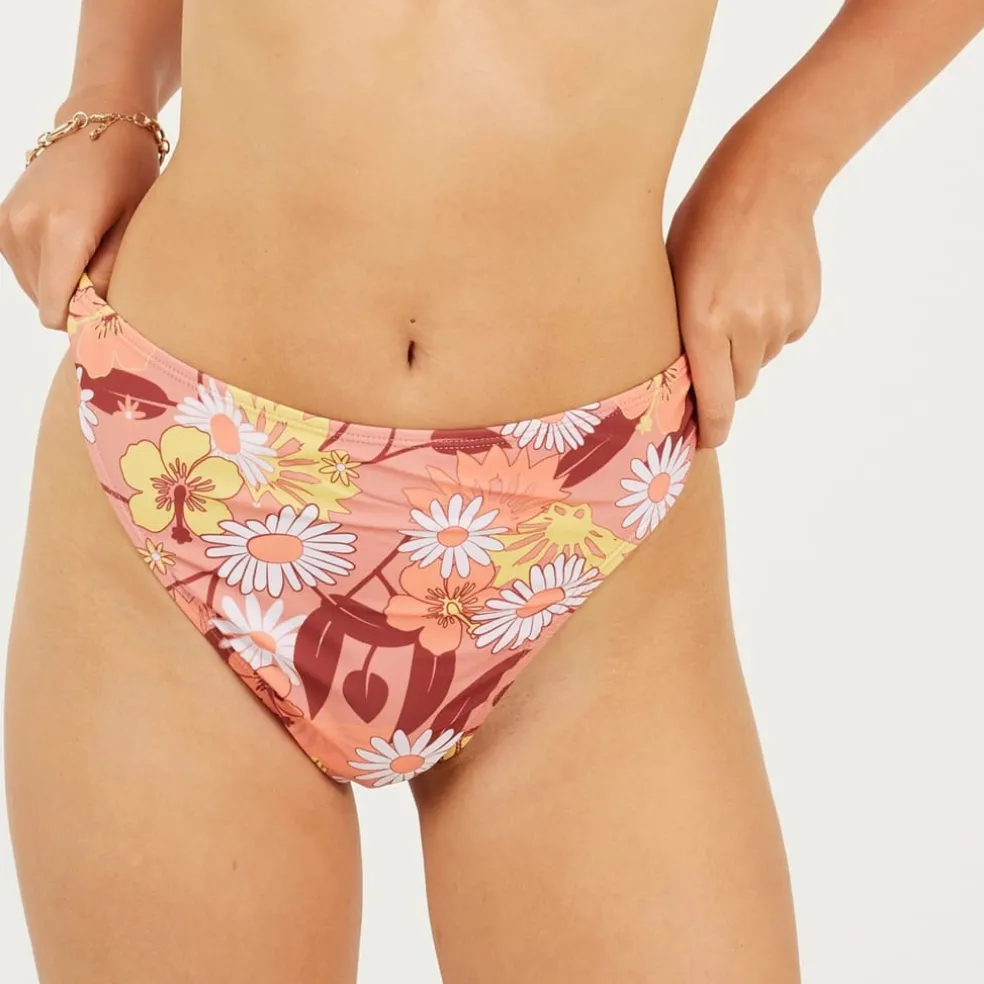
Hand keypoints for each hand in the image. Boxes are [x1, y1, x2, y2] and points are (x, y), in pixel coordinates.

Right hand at [0, 90, 161, 329]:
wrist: (99, 123)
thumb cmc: (130, 177)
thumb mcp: (133, 230)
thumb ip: (110, 277)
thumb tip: (93, 317)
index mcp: (62, 232)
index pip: (57, 308)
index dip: (82, 322)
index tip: (106, 317)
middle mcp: (25, 228)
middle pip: (45, 303)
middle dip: (74, 303)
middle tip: (106, 282)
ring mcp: (7, 223)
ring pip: (33, 289)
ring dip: (60, 287)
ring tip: (90, 258)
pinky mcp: (1, 221)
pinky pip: (23, 269)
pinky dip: (47, 271)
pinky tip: (72, 249)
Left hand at [667, 125, 822, 447]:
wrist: (768, 176)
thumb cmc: (701, 224)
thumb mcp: (670, 277)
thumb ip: (676, 333)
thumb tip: (680, 384)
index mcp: (703, 322)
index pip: (712, 402)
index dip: (708, 430)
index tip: (702, 443)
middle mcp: (746, 327)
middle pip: (738, 387)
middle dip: (722, 380)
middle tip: (709, 346)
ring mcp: (780, 318)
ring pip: (759, 361)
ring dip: (745, 348)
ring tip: (733, 298)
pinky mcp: (806, 307)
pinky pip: (783, 336)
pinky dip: (769, 325)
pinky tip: (759, 286)